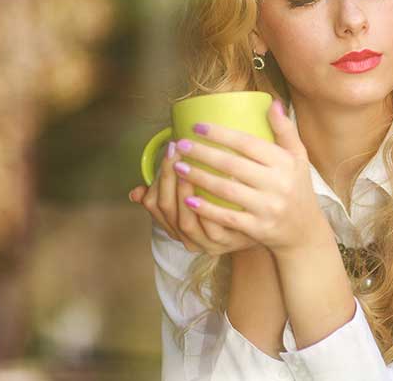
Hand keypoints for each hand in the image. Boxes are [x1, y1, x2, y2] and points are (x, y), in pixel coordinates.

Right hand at [128, 138, 258, 256]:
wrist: (259, 227)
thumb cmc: (222, 206)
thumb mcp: (193, 199)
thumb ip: (170, 189)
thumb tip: (134, 192)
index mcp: (173, 226)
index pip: (153, 202)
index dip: (159, 176)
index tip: (171, 149)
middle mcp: (185, 238)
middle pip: (166, 208)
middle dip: (169, 177)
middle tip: (180, 149)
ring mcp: (205, 243)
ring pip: (185, 220)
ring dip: (185, 191)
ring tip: (192, 166)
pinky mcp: (226, 244)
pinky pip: (213, 227)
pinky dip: (211, 207)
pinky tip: (217, 184)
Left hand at [171, 98, 328, 255]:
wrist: (305, 230)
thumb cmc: (297, 187)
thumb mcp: (298, 157)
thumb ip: (285, 130)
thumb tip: (273, 103)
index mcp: (285, 162)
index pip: (248, 143)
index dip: (220, 134)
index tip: (197, 127)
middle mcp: (278, 184)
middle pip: (233, 165)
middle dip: (203, 154)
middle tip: (180, 145)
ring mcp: (268, 208)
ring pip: (226, 191)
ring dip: (199, 178)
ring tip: (178, 168)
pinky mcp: (258, 229)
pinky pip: (227, 218)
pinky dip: (206, 209)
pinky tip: (188, 199)